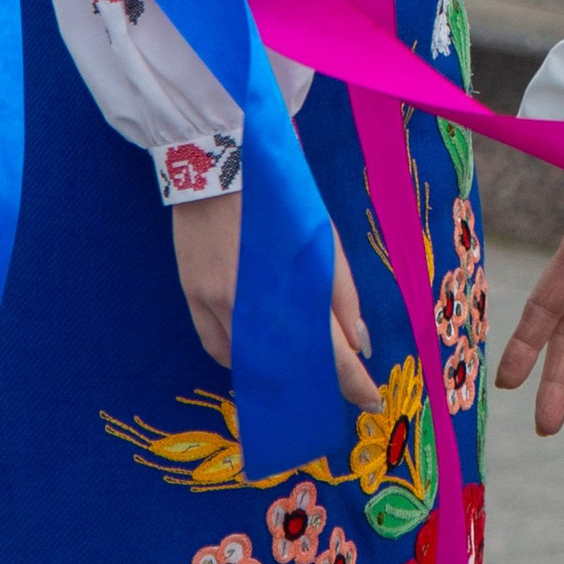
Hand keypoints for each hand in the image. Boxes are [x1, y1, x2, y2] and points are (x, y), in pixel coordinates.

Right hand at [171, 193, 376, 406]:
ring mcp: (218, 302)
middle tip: (333, 389)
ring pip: (249, 361)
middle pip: (288, 366)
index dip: (353, 382)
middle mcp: (255, 306)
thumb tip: (358, 344)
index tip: (370, 402)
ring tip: (296, 374)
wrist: (222, 161)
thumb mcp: (323, 240)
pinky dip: (236, 357)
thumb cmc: (282, 198)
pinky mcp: (192, 294)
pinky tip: (254, 356)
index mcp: (295, 289)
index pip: (330, 354)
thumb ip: (341, 295)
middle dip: (315, 382)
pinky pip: (215, 344)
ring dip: (274, 373)